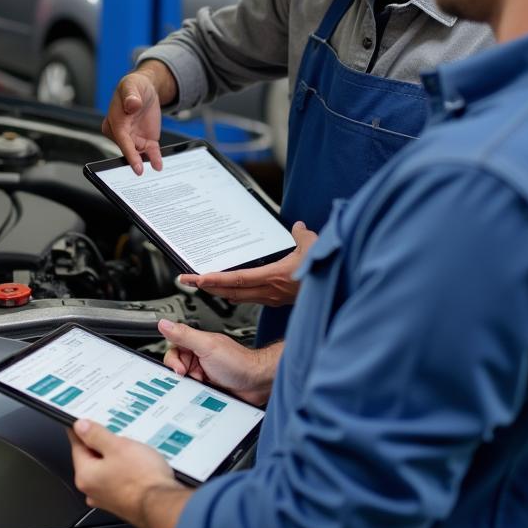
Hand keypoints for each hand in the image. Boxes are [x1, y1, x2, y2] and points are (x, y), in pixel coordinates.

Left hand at [68, 419, 190, 527]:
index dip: (81, 430)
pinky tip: (138, 463)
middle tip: (115, 432)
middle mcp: (93, 490)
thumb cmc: (142, 479)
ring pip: (107, 468)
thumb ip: (96, 435)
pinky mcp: (123, 501)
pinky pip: (118, 479)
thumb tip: (81, 427)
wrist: (163, 505)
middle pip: (91, 458)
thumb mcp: (117, 447)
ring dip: (116, 457)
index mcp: (86, 476)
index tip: (84, 421)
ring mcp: (108, 498)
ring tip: (132, 447)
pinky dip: (125, 469)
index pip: (76, 446)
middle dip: (102, 444)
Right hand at [102, 63, 177, 173]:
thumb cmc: (134, 86)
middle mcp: (121, 133)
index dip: (128, 152)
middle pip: (128, 150)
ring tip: (156, 167)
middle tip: (141, 172)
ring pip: (139, 154)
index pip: (121, 138)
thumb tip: (131, 104)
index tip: (135, 164)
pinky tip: (158, 165)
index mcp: (114, 121)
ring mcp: (133, 138)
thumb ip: (131, 96)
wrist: (145, 89)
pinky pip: (150, 152)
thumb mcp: (131, 86)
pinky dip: (155, 159)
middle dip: (134, 162)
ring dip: (146, 162)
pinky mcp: (145, 140)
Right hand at [158, 319, 275, 404]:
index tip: (180, 369)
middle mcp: (198, 358)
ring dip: (191, 386)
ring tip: (204, 385)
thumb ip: (184, 335)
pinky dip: (196, 394)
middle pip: (176, 368)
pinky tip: (205, 392)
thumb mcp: (207, 346)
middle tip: (195, 378)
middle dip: (183, 376)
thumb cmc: (238, 362)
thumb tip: (163, 323)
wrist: (257, 382)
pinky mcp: (206, 387)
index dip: (173, 361)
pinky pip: (193, 392)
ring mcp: (202, 373)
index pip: (172, 350)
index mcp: (195, 344)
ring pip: (183, 382)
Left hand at [178, 221, 317, 304]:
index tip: (197, 279)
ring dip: (220, 291)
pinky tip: (233, 288)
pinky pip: (250, 297)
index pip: (237, 280)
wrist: (337, 293)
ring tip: (205, 285)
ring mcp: (272, 298)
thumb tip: (298, 227)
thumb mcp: (313, 246)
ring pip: (239, 296)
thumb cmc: (325, 273)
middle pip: (231, 291)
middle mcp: (269, 291)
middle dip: (208, 287)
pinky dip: (236, 292)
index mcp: (273, 278)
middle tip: (189, 282)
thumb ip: (302, 235)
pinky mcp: (277, 300)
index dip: (215, 280)